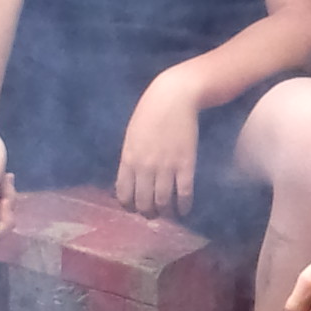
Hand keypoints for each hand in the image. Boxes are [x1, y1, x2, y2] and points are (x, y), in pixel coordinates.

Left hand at [115, 69, 204, 218]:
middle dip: (148, 213)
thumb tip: (131, 177)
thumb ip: (130, 157)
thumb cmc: (151, 112)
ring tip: (169, 213)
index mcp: (128, 158)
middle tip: (154, 214)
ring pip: (162, 202)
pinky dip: (183, 206)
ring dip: (165, 212)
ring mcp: (166, 166)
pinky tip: (184, 210)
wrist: (174, 96)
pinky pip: (183, 193)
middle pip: (143, 202)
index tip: (136, 208)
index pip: (124, 194)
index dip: (130, 206)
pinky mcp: (185, 164)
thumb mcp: (132, 135)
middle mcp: (145, 167)